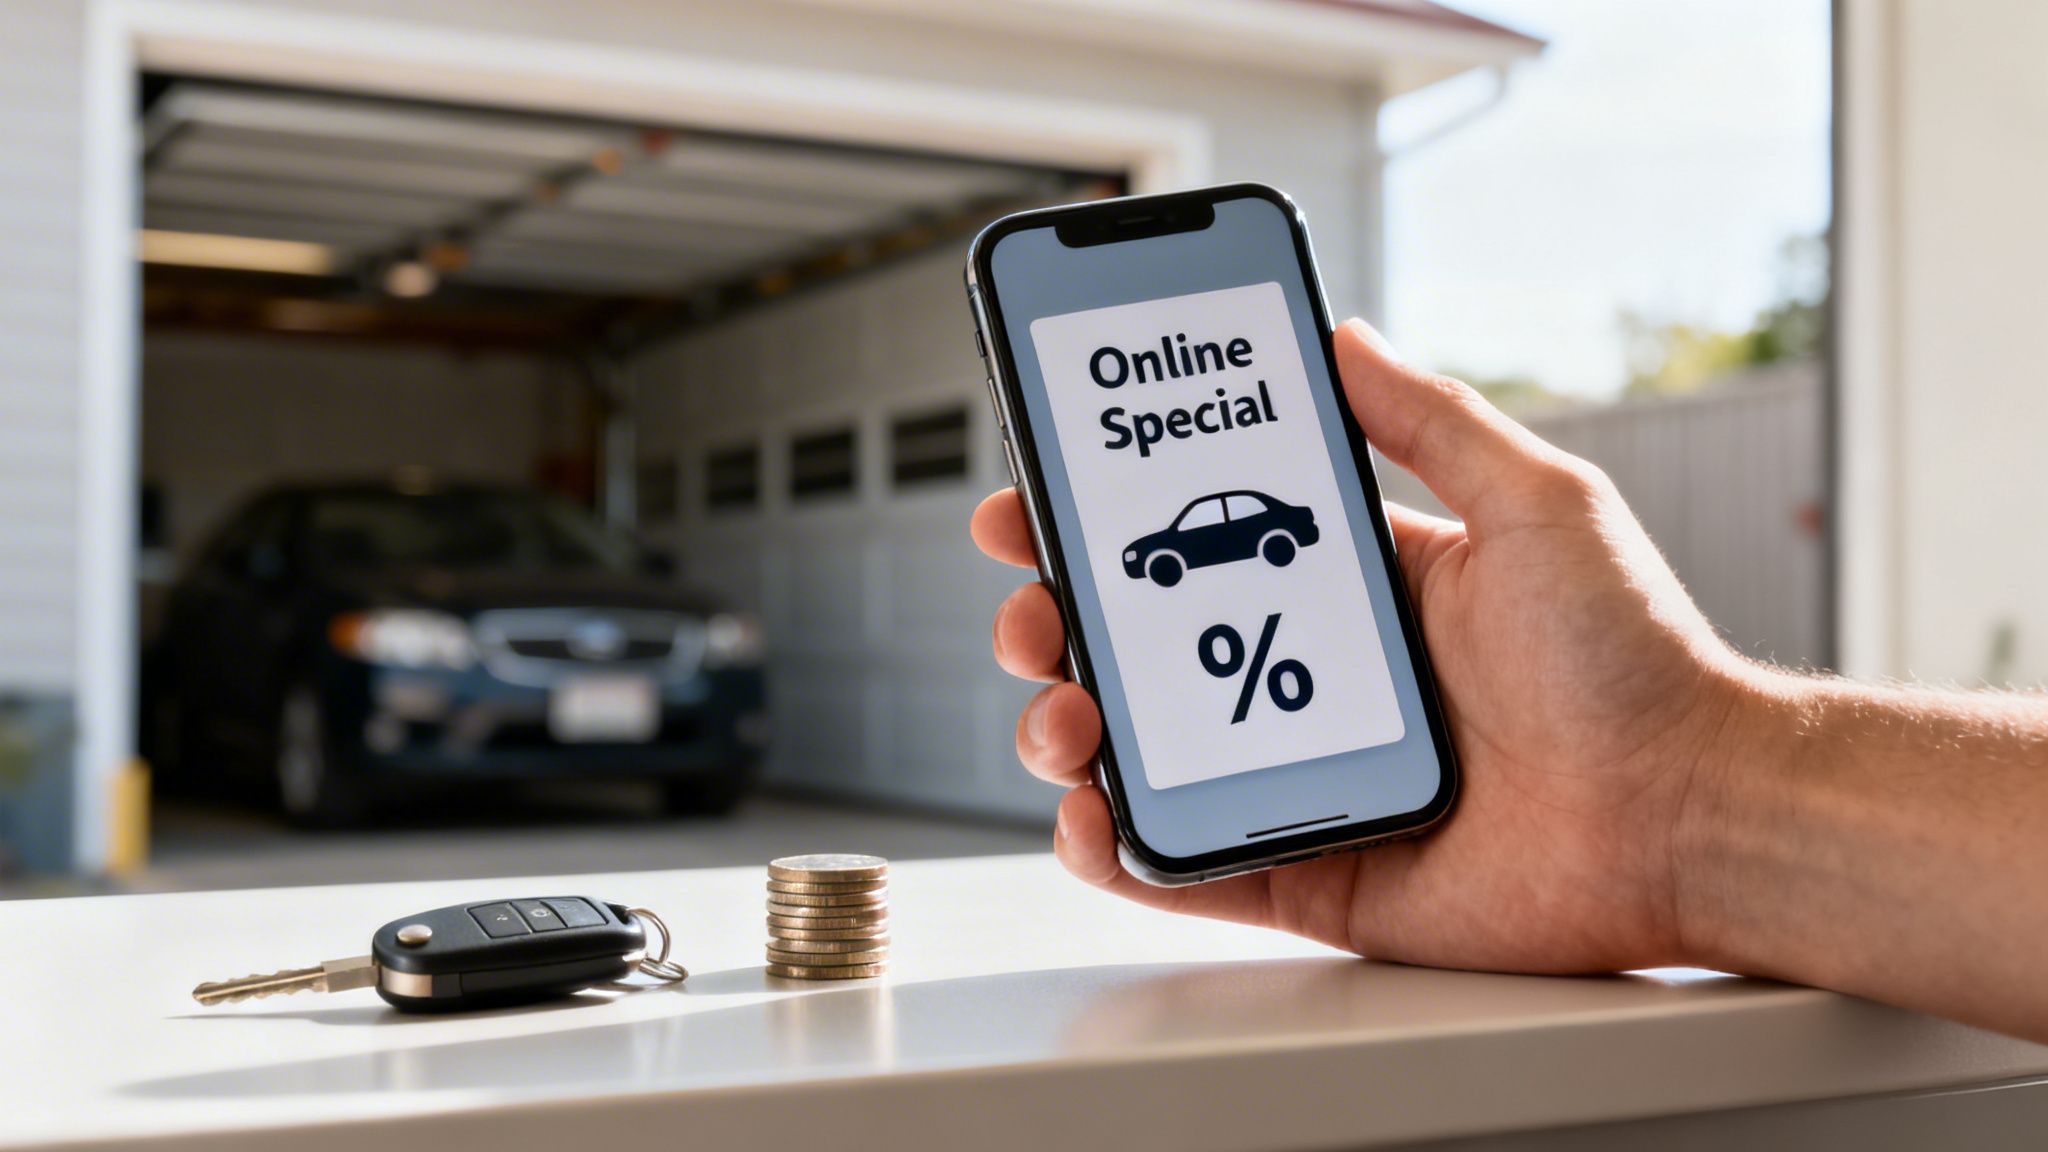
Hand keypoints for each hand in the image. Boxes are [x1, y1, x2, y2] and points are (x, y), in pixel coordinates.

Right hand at [969, 319, 1759, 972]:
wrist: (1690, 812)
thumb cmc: (1635, 661)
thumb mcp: (1535, 502)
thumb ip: (1430, 419)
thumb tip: (1341, 333)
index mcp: (1355, 591)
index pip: (1201, 546)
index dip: (1112, 523)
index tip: (1039, 494)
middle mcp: (1314, 683)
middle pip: (1147, 648)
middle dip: (1062, 622)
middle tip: (1033, 610)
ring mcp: (1304, 780)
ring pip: (1148, 755)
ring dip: (1071, 730)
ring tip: (1062, 716)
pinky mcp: (1313, 873)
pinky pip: (1191, 866)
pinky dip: (1120, 851)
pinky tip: (1093, 820)